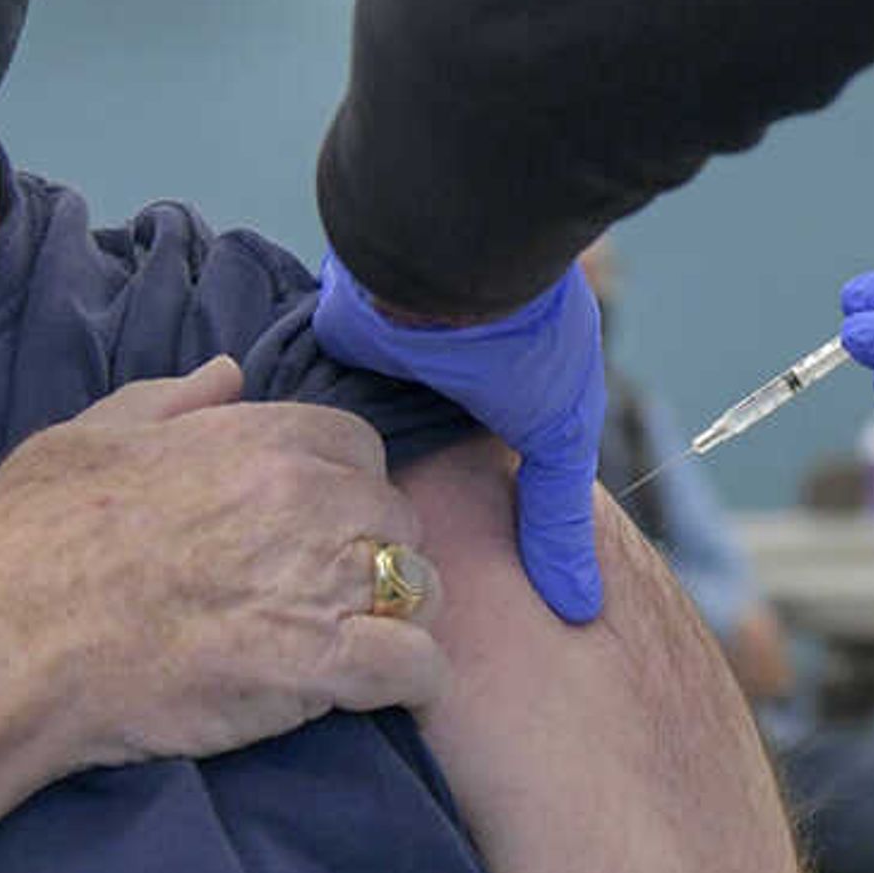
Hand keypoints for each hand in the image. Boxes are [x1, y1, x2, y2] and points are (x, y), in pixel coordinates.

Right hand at [0, 357, 452, 770]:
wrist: (7, 644)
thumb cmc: (31, 539)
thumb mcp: (88, 436)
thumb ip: (171, 400)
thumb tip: (229, 373)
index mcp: (262, 437)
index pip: (358, 447)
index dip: (341, 487)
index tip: (308, 527)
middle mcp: (309, 497)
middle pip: (395, 517)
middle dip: (369, 552)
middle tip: (320, 594)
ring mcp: (323, 579)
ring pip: (419, 587)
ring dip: (393, 614)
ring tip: (349, 645)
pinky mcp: (323, 665)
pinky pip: (416, 667)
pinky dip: (408, 682)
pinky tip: (375, 692)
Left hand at [310, 254, 606, 623]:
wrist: (461, 262)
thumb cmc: (527, 347)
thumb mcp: (559, 441)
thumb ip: (556, 520)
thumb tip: (581, 610)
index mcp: (490, 391)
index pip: (464, 469)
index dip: (448, 522)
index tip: (423, 580)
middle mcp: (434, 376)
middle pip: (408, 457)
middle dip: (389, 505)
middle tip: (366, 573)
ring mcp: (382, 360)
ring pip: (354, 435)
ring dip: (341, 475)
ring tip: (319, 545)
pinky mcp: (334, 345)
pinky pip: (314, 399)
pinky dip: (309, 435)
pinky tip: (292, 490)